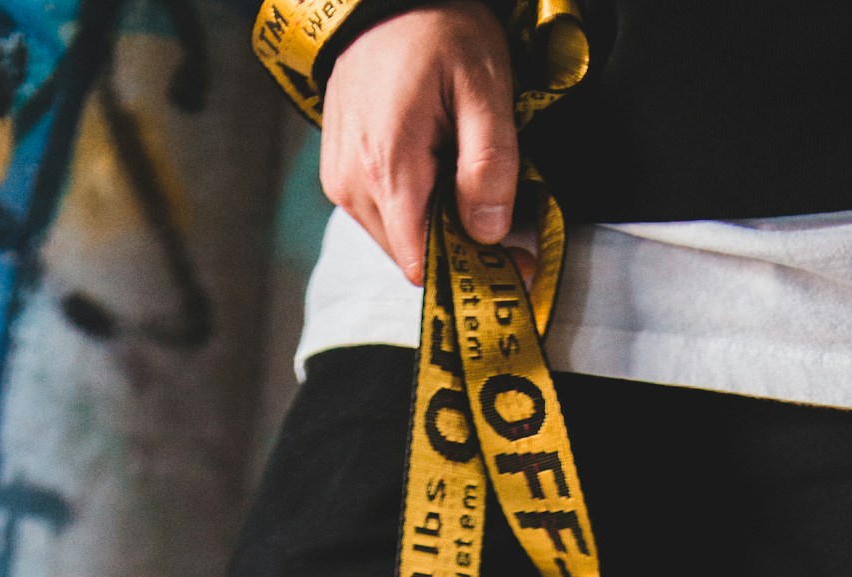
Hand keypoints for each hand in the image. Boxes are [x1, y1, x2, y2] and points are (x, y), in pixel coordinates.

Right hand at [320, 0, 516, 285]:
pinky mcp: (339, 175)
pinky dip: (414, 207)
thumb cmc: (436, 32)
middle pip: (413, 255)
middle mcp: (353, 184)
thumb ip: (490, 163)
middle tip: (500, 213)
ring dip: (435, 224)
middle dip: (457, 246)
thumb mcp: (484, 86)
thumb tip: (489, 232)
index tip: (511, 262)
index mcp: (388, 167)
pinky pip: (383, 216)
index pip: (423, 262)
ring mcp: (341, 182)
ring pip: (398, 240)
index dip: (470, 269)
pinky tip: (433, 167)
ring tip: (460, 174)